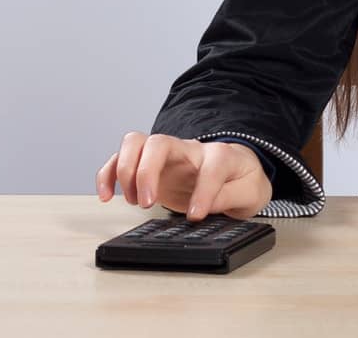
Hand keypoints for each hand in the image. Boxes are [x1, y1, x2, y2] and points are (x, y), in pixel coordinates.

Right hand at [95, 132, 272, 220]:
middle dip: (147, 172)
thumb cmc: (242, 180)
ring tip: (132, 200)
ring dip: (125, 170)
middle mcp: (189, 149)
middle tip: (147, 202)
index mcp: (220, 156)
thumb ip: (230, 197)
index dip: (202, 192)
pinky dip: (108, 174)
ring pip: (136, 143)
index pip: (210, 166)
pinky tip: (106, 194)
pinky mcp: (150, 166)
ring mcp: (167, 155)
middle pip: (159, 143)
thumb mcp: (251, 193)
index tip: (195, 216)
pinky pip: (121, 158)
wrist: (237, 172)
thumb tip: (204, 206)